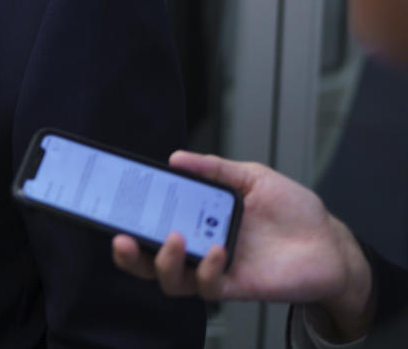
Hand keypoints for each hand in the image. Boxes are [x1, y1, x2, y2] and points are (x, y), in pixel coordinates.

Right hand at [110, 151, 374, 340]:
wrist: (330, 242)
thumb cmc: (293, 210)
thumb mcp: (252, 177)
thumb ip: (215, 169)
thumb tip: (176, 158)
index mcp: (199, 220)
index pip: (155, 224)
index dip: (131, 220)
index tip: (116, 206)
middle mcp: (200, 247)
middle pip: (151, 260)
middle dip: (129, 255)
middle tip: (122, 238)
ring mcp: (216, 268)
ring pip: (173, 280)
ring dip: (164, 262)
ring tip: (172, 238)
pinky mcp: (236, 286)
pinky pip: (208, 287)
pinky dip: (205, 269)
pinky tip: (216, 250)